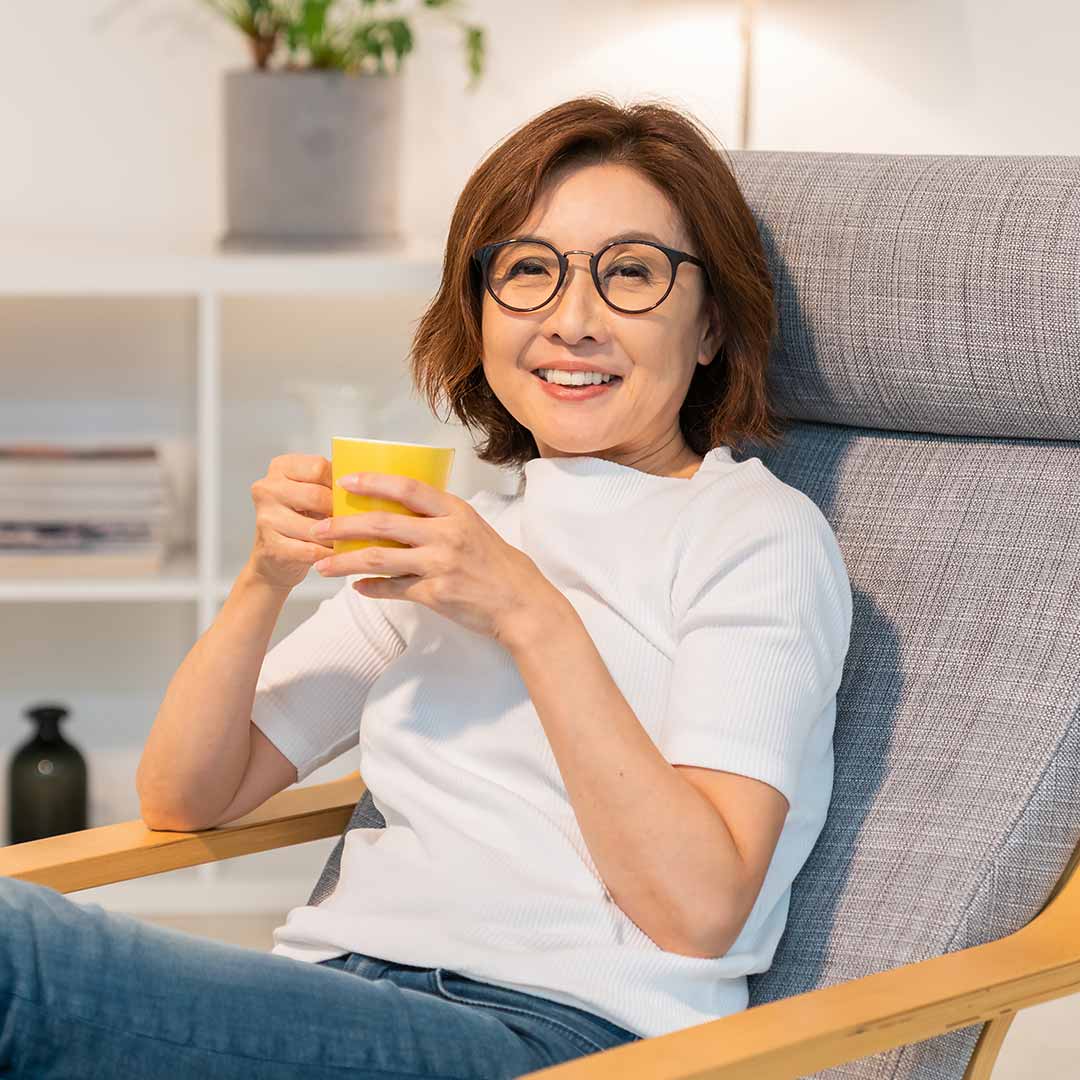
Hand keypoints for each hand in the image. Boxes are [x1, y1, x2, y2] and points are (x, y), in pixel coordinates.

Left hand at [311, 472, 557, 644]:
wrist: (520, 602)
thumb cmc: (497, 564)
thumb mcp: (473, 528)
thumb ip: (440, 518)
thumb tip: (400, 511)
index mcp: (455, 512)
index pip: (408, 489)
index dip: (374, 482)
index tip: (345, 481)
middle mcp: (446, 534)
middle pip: (384, 523)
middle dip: (344, 525)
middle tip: (318, 527)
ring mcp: (440, 564)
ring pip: (381, 557)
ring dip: (345, 561)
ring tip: (322, 565)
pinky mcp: (436, 593)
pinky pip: (394, 588)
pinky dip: (372, 587)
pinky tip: (357, 587)